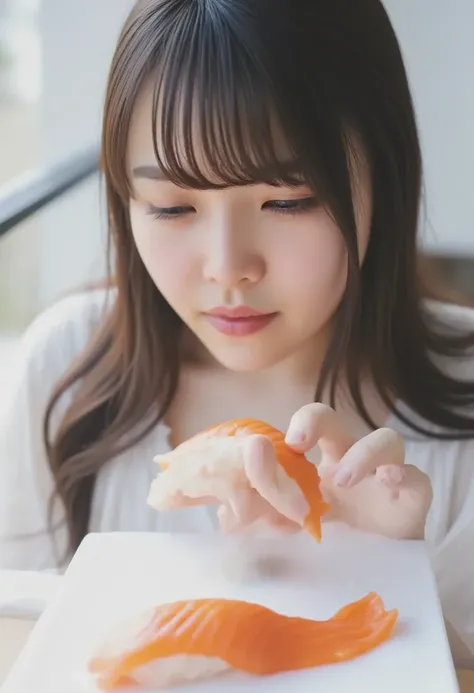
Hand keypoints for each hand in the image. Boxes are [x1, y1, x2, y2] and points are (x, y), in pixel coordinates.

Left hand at [219, 404, 432, 539]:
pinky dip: (405, 475)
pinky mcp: (413, 497)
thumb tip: (223, 519)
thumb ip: (264, 520)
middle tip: (297, 442)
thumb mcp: (296, 527)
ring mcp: (386, 475)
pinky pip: (418, 478)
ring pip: (387, 440)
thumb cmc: (337, 538)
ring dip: (363, 453)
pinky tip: (390, 482)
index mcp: (321, 463)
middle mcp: (352, 459)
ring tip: (342, 479)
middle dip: (315, 421)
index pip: (304, 430)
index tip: (265, 445)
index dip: (288, 428)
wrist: (381, 571)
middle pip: (336, 422)